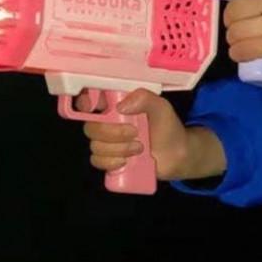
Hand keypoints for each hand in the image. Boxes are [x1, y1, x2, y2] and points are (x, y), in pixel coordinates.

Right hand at [77, 88, 225, 181]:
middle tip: (135, 133)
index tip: (93, 108)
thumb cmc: (167, 126)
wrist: (177, 154)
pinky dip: (109, 162)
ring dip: (117, 149)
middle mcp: (106, 122)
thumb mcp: (160, 107)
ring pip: (95, 146)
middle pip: (91, 127)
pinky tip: (125, 162)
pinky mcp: (110, 159)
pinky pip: (97, 161)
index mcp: (114, 105)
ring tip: (138, 149)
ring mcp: (107, 142)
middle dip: (112, 133)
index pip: (89, 99)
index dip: (84, 102)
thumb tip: (121, 107)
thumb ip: (144, 98)